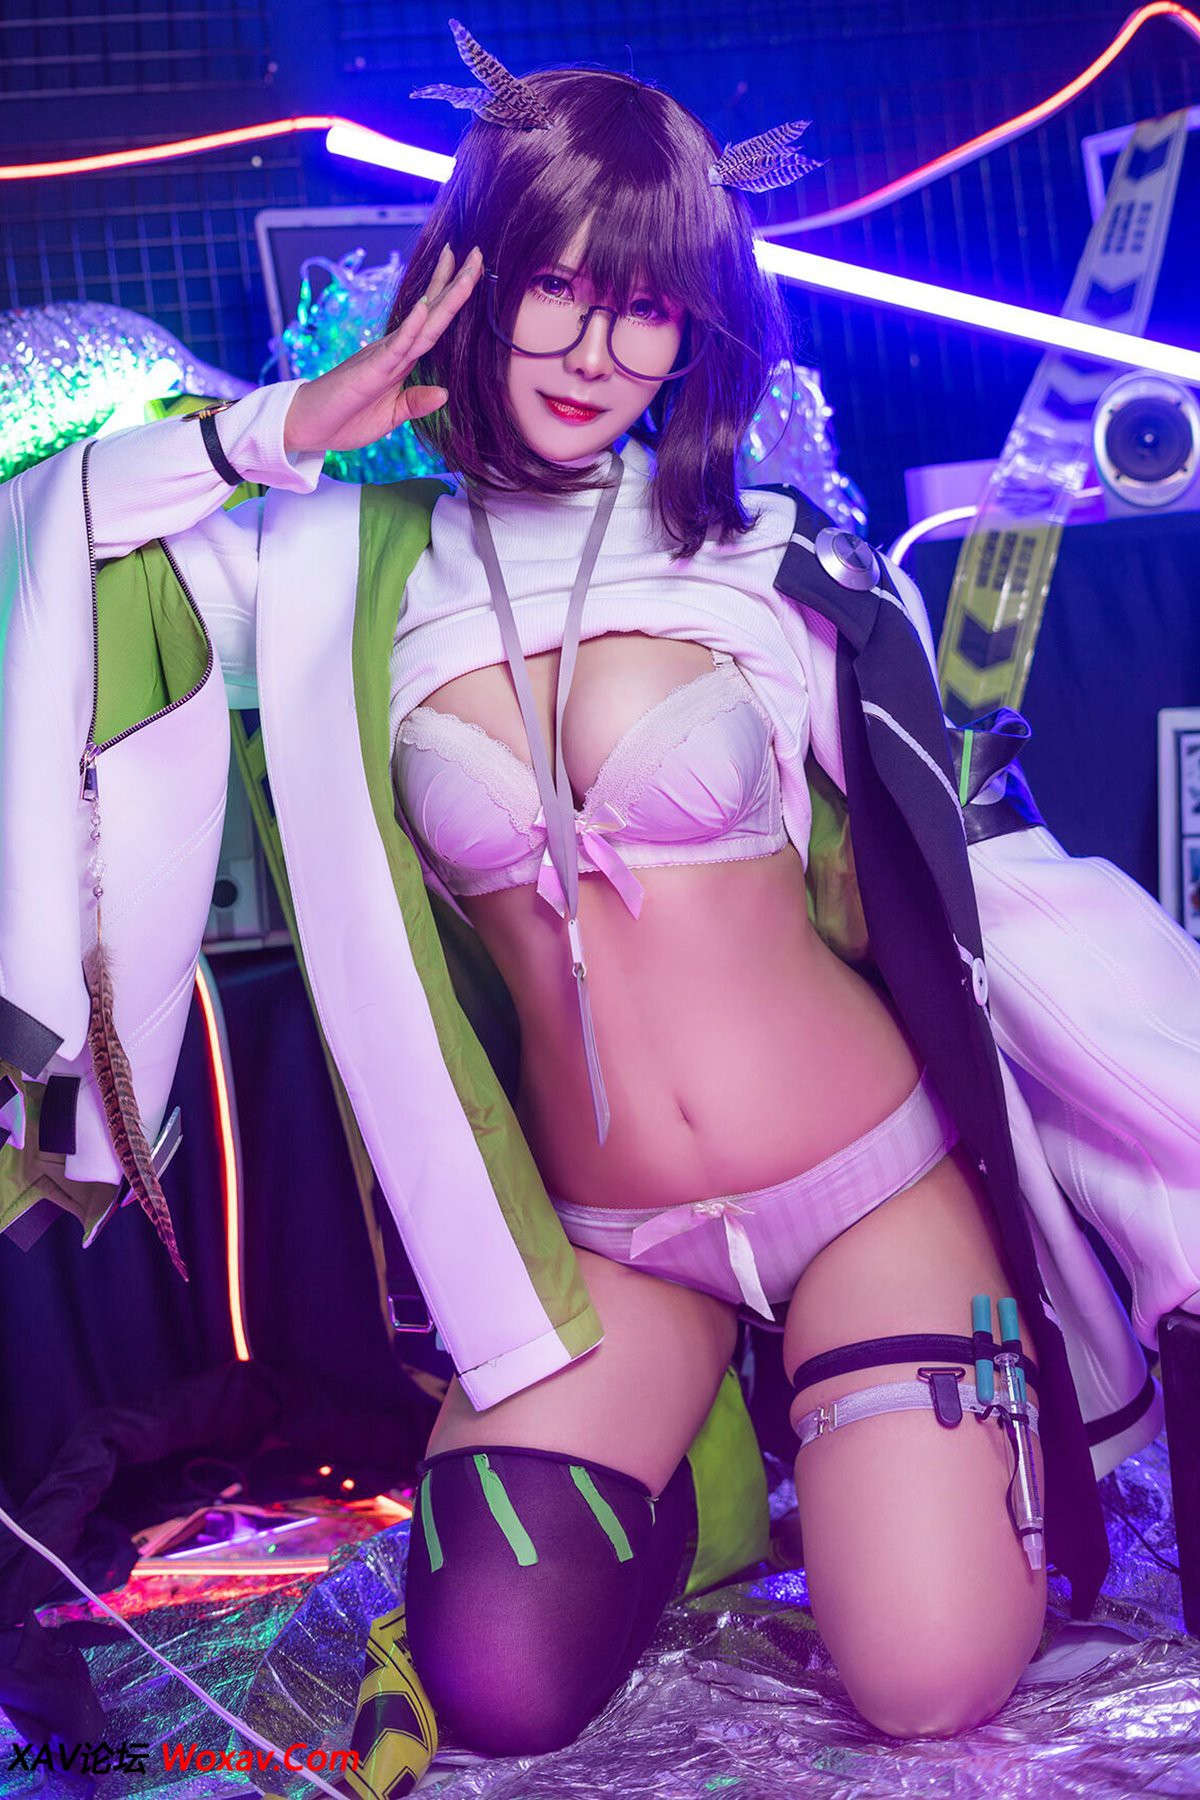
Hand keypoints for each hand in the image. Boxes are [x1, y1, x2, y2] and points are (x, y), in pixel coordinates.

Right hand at [282, 243, 484, 455]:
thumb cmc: (345, 419)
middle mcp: (394, 350)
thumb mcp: (390, 416)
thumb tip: (444, 393)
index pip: (432, 325)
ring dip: (443, 295)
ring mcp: (382, 356)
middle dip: (456, 284)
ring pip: (421, 322)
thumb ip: (415, 403)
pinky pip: (396, 346)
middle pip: (432, 312)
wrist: (307, 427)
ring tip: (461, 265)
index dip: (452, 299)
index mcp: (400, 360)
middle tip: (478, 254)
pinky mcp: (370, 370)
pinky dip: (411, 326)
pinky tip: (425, 306)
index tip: (471, 273)